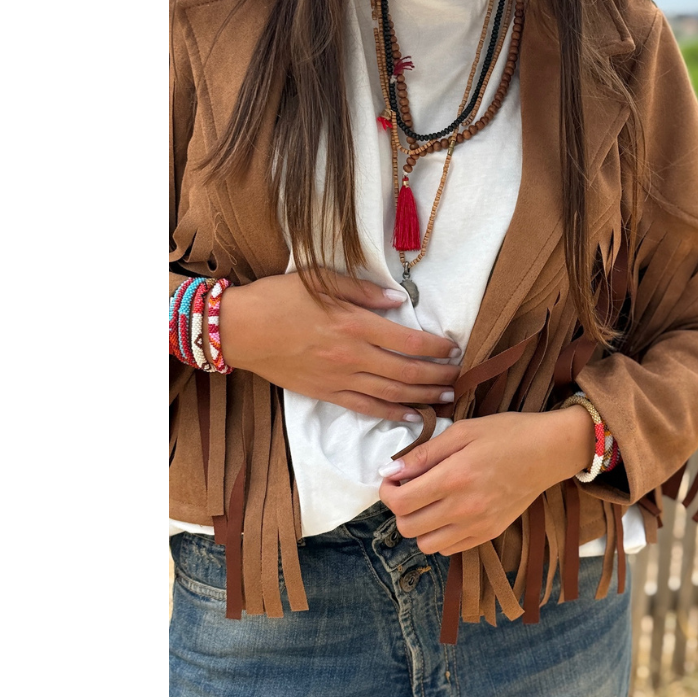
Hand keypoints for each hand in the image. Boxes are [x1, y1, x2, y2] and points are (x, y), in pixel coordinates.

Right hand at [218, 270, 460, 421]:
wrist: (239, 329)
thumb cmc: (278, 298)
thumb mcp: (321, 280)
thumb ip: (364, 290)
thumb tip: (400, 301)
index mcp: (353, 324)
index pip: (408, 341)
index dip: (436, 347)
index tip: (453, 347)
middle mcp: (351, 355)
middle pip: (407, 371)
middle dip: (438, 376)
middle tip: (458, 375)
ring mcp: (339, 378)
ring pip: (392, 393)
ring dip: (423, 397)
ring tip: (446, 397)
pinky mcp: (326, 393)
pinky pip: (366, 408)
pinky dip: (391, 413)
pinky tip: (411, 416)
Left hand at [377, 408, 595, 554]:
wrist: (549, 452)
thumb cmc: (507, 434)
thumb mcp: (462, 431)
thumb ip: (424, 453)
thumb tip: (390, 470)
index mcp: (453, 478)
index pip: (400, 501)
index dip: (386, 490)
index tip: (393, 478)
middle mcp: (463, 508)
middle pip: (407, 527)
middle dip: (400, 508)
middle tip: (409, 489)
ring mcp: (478, 526)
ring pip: (425, 545)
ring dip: (419, 526)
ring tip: (429, 503)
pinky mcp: (490, 534)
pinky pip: (450, 549)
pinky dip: (440, 535)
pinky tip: (448, 513)